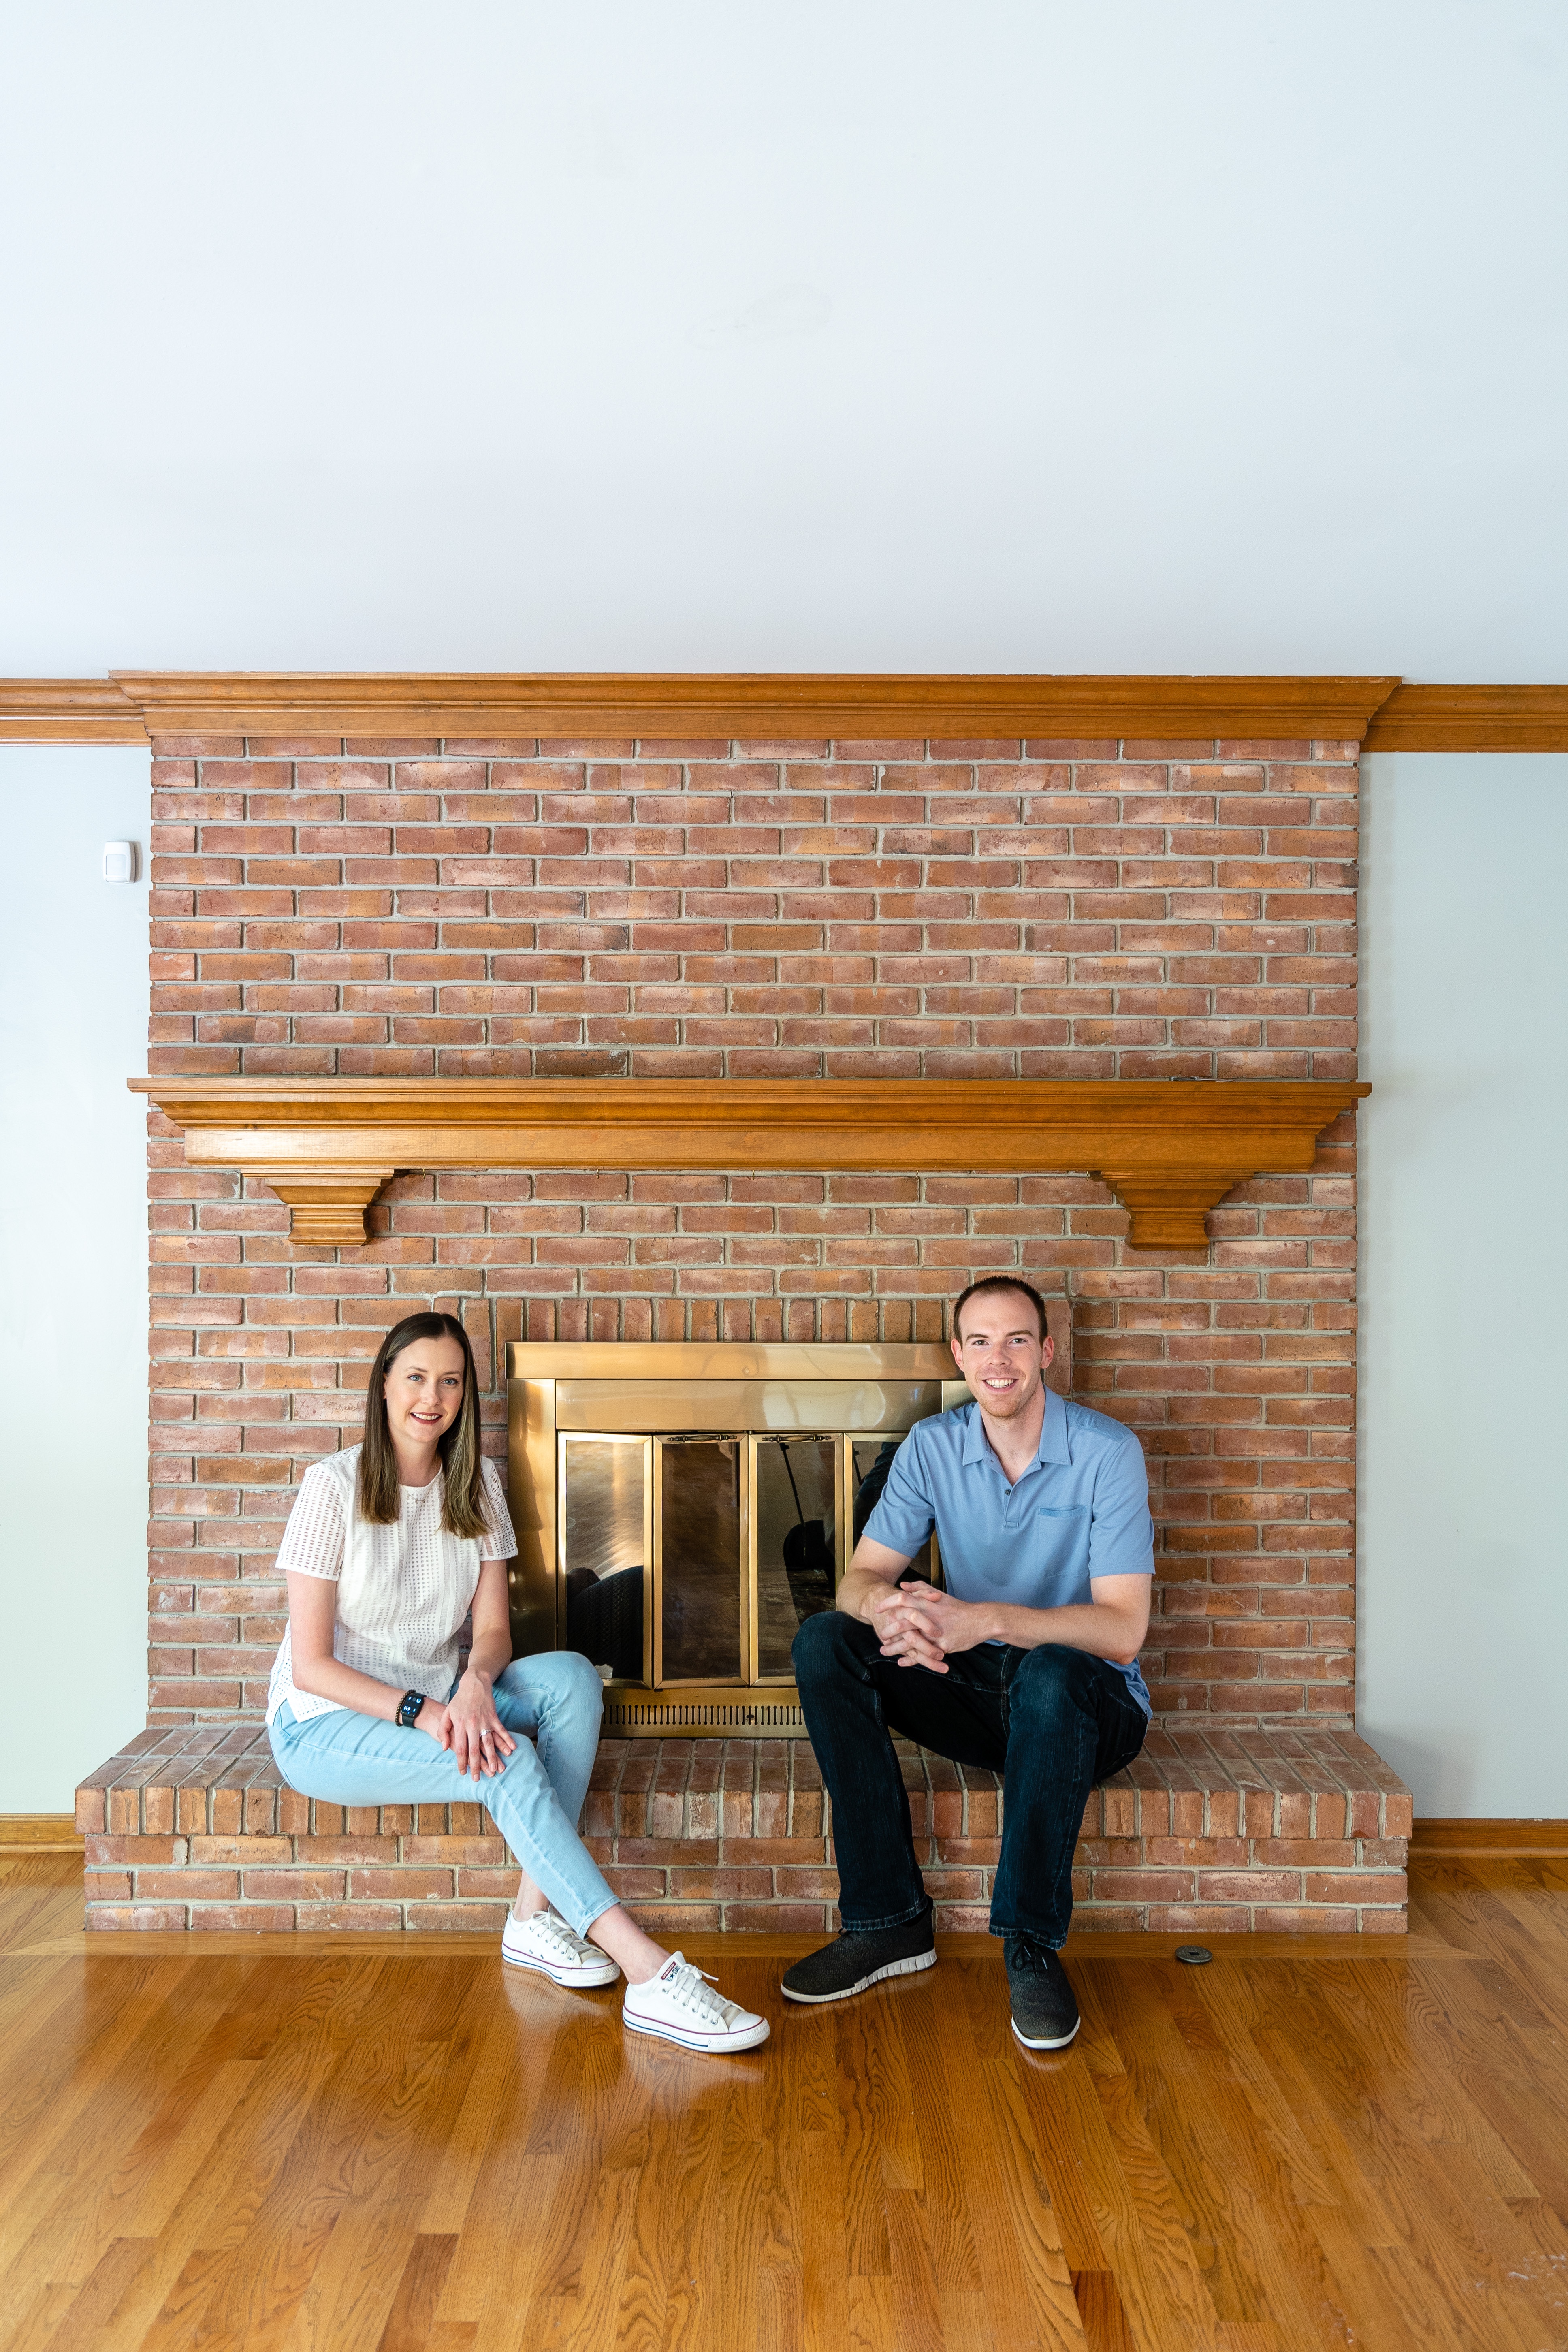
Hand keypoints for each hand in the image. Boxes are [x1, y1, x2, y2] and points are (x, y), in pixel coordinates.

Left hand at [443, 1672, 516, 1780]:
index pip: (460, 1749)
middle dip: (476, 1766)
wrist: (474, 1683)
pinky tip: (512, 1749)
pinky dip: (507, 1740)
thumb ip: (443, 1731)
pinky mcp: (494, 1717)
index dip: (461, 1762)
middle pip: (475, 1749)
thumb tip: (444, 1748)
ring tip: (495, 1770)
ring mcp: (484, 1721)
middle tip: (478, 1779)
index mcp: (460, 1725)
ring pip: (489, 1743)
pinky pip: (501, 1730)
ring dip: (493, 1757)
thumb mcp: (447, 1714)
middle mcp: (472, 1725)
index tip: (463, 1773)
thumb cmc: (459, 1700)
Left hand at [874, 1582, 990, 1672]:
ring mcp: (935, 1633)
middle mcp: (929, 1617)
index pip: (901, 1599)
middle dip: (888, 1629)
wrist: (980, 1620)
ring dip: (894, 1647)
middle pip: (901, 1622)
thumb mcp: (939, 1594)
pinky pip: (922, 1654)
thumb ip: (919, 1588)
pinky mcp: (942, 1646)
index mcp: (927, 1603)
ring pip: (909, 1641)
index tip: (876, 1609)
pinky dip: (910, 1659)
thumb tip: (901, 1585)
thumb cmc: (957, 1607)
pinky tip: (901, 1662)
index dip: (887, 1604)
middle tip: (880, 1634)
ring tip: (883, 1651)